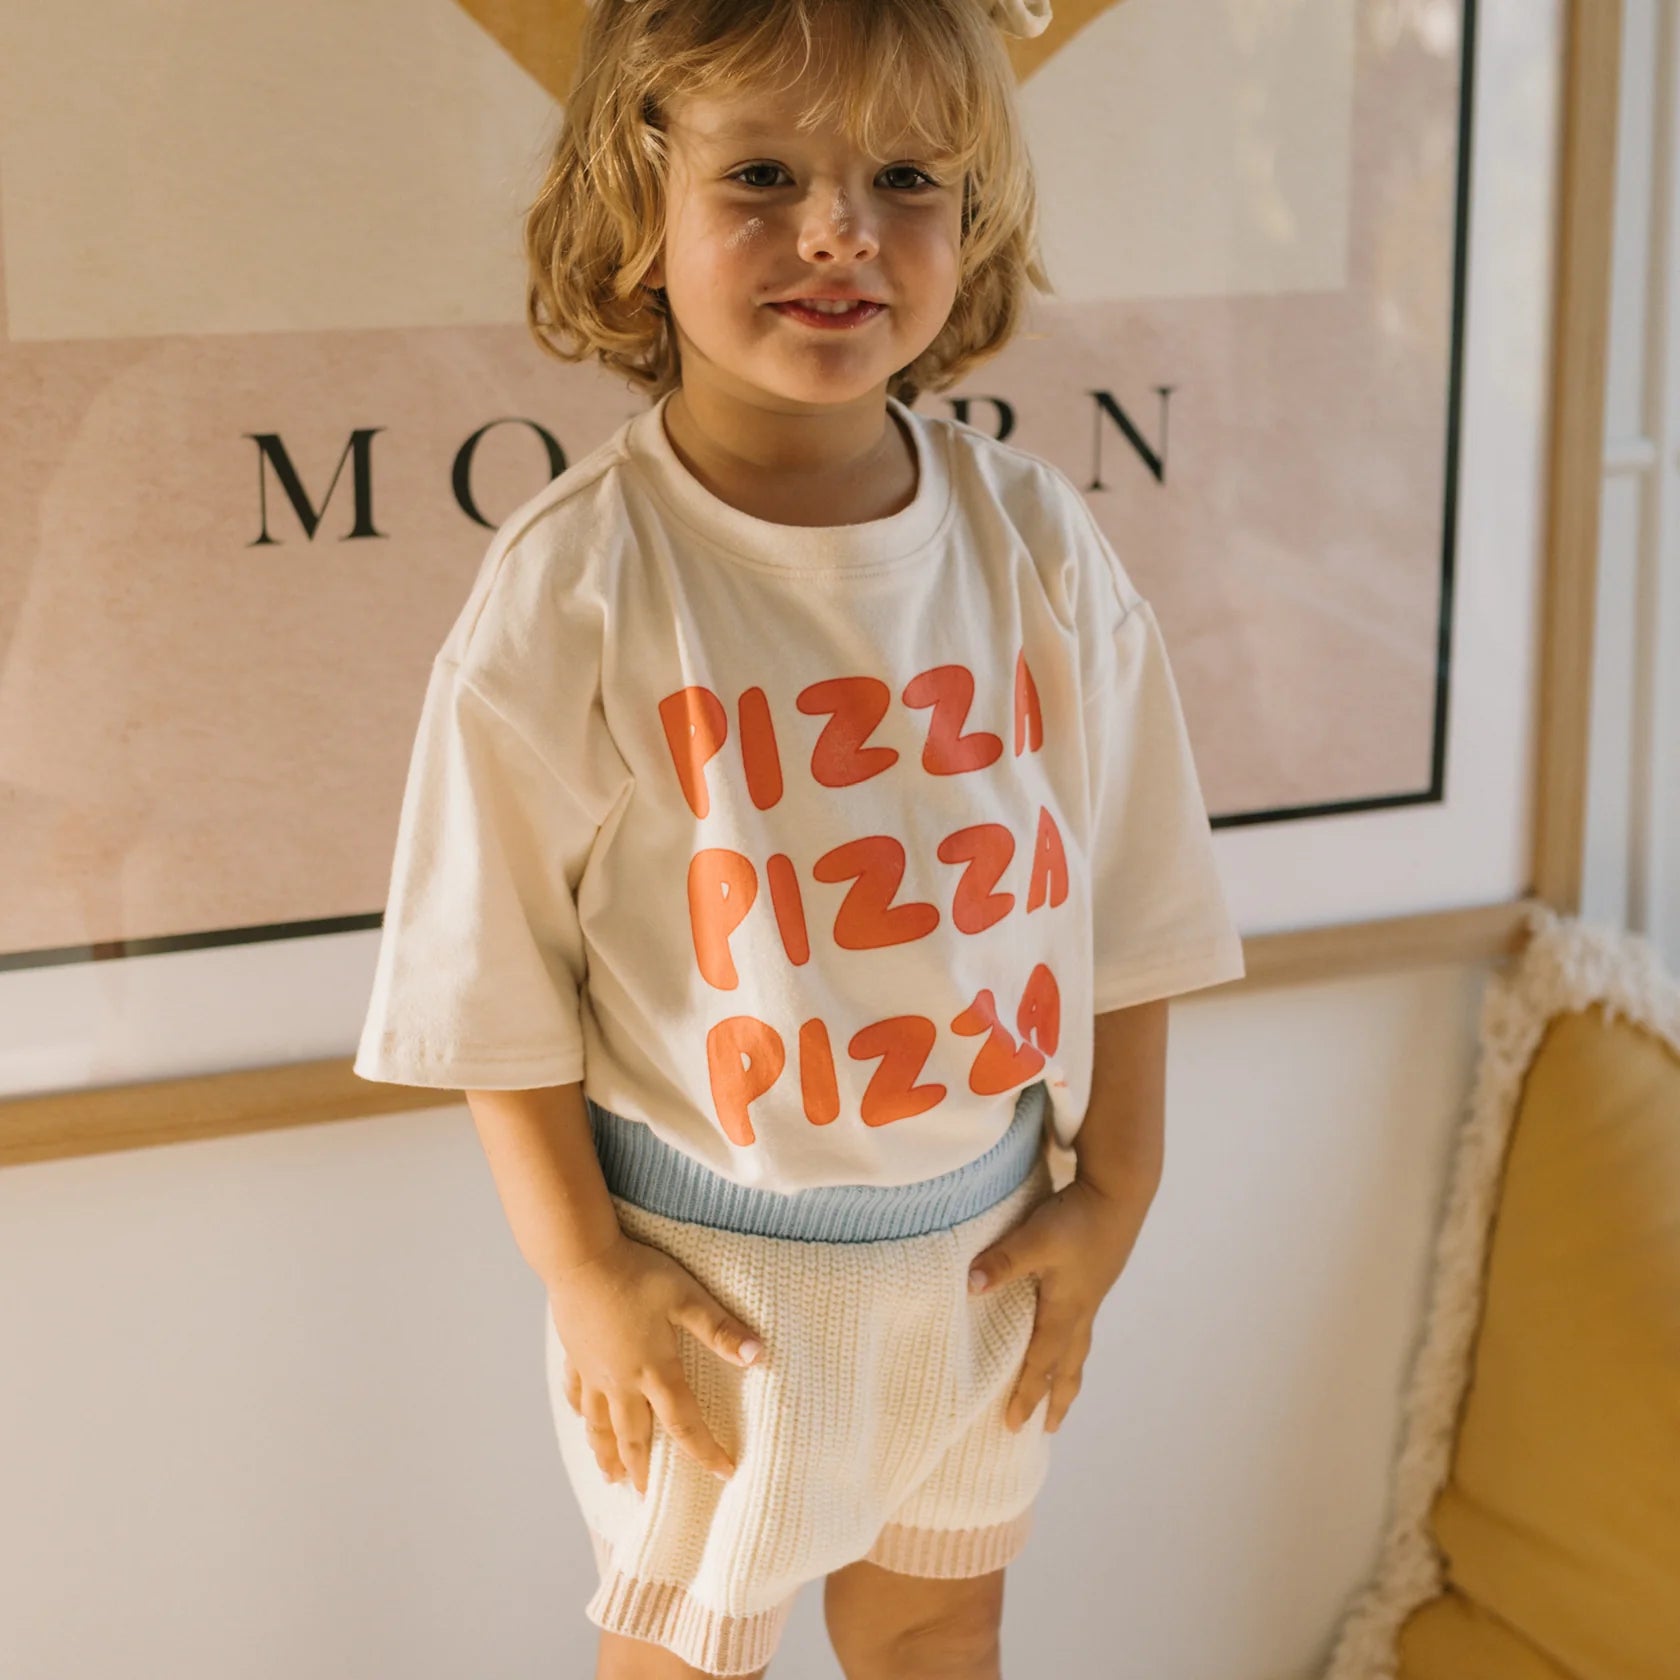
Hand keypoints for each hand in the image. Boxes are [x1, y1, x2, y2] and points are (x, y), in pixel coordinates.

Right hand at [549, 1233, 763, 1495]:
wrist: (579, 1257)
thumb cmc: (636, 1274)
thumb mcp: (686, 1296)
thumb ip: (720, 1328)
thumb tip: (759, 1355)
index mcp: (654, 1370)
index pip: (685, 1423)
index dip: (706, 1450)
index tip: (724, 1473)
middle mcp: (622, 1380)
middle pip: (634, 1435)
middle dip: (643, 1469)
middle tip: (645, 1497)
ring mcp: (593, 1370)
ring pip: (599, 1423)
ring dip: (607, 1453)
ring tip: (611, 1477)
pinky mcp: (575, 1353)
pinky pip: (576, 1392)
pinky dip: (580, 1412)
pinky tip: (580, 1418)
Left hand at [966, 1168, 1157, 1433]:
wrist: (1119, 1193)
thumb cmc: (1079, 1219)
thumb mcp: (1035, 1239)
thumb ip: (1003, 1261)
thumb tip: (970, 1286)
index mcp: (1065, 1310)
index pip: (1041, 1363)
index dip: (1026, 1394)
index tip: (1013, 1426)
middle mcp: (1080, 1310)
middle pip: (1068, 1366)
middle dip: (1056, 1398)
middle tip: (1048, 1429)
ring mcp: (1090, 1295)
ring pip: (1077, 1347)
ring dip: (1067, 1374)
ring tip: (1062, 1393)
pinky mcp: (1093, 1278)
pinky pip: (1080, 1327)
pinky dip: (1070, 1345)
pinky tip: (1064, 1333)